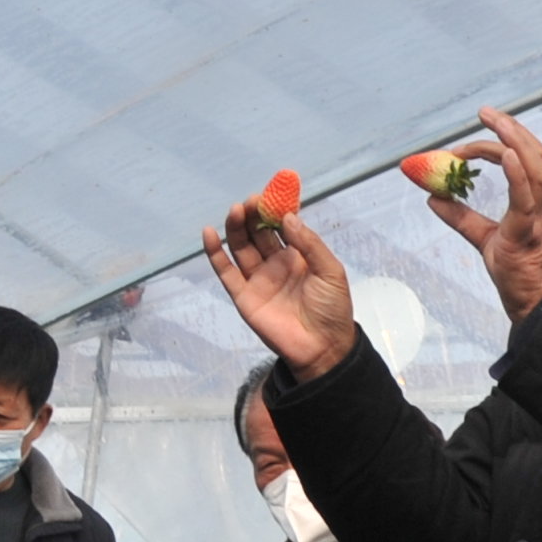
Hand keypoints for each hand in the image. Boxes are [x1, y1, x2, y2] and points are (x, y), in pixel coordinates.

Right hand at [200, 199, 358, 378]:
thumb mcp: (330, 271)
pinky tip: (209, 234)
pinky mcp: (243, 296)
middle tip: (251, 201)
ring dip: (236, 227)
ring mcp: (257, 279)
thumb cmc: (332, 308)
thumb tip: (287, 218)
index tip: (270, 194)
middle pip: (258, 232)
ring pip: (241, 247)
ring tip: (236, 210)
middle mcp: (275, 263)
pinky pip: (226, 272)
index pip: (281, 226)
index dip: (274, 209)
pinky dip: (215, 253)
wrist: (323, 347)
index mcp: (298, 256)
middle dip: (253, 215)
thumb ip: (309, 244)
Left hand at [426, 107, 541, 319]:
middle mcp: (541, 202)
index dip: (503, 141)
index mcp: (535, 201)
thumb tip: (433, 199)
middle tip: (485, 112)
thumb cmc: (518, 271)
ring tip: (493, 122)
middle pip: (535, 153)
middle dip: (511, 128)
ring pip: (536, 166)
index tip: (473, 137)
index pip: (525, 159)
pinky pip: (527, 195)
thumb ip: (461, 217)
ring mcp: (538, 214)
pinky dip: (517, 173)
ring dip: (514, 140)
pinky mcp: (528, 229)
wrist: (535, 302)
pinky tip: (506, 154)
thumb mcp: (483, 237)